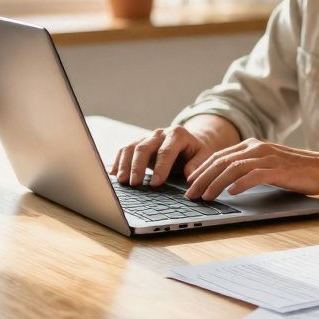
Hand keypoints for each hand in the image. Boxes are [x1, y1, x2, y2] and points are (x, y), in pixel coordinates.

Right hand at [109, 118, 233, 187]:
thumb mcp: (204, 156)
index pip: (166, 151)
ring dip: (125, 165)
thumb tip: (189, 178)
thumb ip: (197, 165)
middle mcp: (160, 133)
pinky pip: (124, 150)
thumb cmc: (197, 152)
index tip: (155, 184)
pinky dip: (118, 162)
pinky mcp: (138, 144)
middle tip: (135, 184)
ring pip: (131, 148)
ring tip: (122, 182)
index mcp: (178, 134)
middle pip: (144, 147)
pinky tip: (114, 176)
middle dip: (138, 166)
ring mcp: (147, 137)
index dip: (160, 168)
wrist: (190, 142)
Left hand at [186, 139, 318, 200]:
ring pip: (233, 168)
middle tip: (191, 194)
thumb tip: (226, 182)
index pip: (219, 156)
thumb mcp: (268, 164)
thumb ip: (249, 167)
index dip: (202, 170)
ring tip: (205, 197)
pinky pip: (253, 175)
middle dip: (202, 178)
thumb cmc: (297, 169)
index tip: (190, 183)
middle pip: (221, 161)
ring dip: (215, 183)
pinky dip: (239, 184)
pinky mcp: (278, 169)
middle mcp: (257, 148)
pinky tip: (231, 194)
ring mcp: (267, 157)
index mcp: (252, 145)